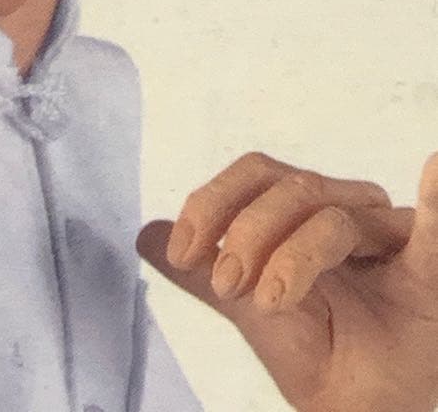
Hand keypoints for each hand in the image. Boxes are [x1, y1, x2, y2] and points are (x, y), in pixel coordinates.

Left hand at [137, 152, 437, 411]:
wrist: (361, 409)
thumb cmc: (318, 350)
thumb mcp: (249, 308)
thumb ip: (201, 269)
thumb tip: (146, 234)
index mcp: (304, 210)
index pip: (254, 175)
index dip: (212, 202)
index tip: (181, 250)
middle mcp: (346, 211)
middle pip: (288, 186)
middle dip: (244, 231)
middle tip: (225, 286)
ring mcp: (387, 239)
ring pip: (331, 218)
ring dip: (291, 256)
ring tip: (269, 301)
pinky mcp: (427, 274)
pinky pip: (433, 233)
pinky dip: (436, 202)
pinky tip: (435, 168)